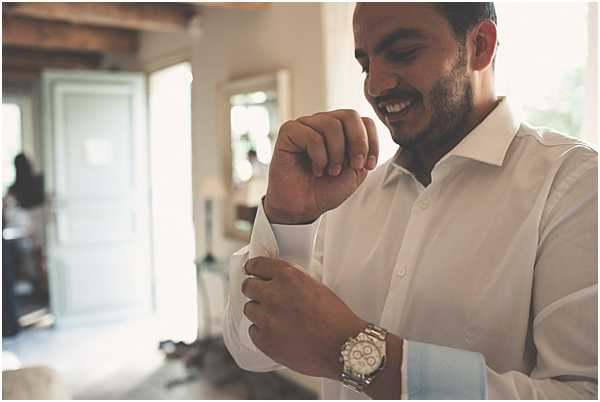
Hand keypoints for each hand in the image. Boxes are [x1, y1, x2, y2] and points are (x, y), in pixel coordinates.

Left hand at [241, 256, 366, 377]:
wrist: (343, 346)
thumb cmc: (335, 317)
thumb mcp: (314, 286)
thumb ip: (291, 281)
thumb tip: (274, 280)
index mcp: (288, 276)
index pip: (257, 264)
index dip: (253, 268)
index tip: (251, 271)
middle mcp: (273, 294)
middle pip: (248, 286)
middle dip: (255, 290)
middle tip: (264, 297)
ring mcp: (266, 318)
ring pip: (249, 309)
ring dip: (259, 312)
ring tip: (277, 320)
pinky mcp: (264, 340)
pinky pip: (253, 331)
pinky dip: (263, 332)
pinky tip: (279, 334)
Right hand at [265, 110, 378, 223]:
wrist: (303, 207)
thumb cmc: (324, 189)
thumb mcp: (355, 172)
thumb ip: (364, 151)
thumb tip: (367, 137)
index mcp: (341, 130)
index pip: (364, 120)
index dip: (371, 142)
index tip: (368, 165)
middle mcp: (323, 123)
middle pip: (350, 115)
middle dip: (358, 143)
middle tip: (354, 165)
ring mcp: (306, 125)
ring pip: (332, 124)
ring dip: (337, 153)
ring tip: (331, 171)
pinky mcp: (289, 132)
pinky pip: (312, 136)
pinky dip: (319, 157)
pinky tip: (316, 170)